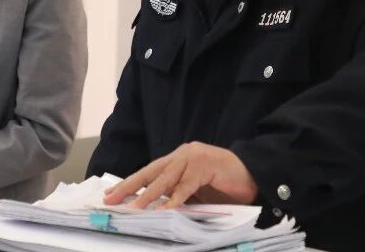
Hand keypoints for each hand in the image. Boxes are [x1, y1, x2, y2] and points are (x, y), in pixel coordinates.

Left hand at [103, 142, 257, 208]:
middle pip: (151, 172)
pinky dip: (176, 199)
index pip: (149, 171)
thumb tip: (151, 208)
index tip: (110, 195)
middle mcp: (183, 154)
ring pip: (166, 179)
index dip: (130, 183)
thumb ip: (176, 193)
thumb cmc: (224, 184)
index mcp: (178, 159)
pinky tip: (165, 209)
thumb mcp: (195, 190)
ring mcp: (194, 157)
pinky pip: (187, 186)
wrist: (254, 175)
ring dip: (148, 195)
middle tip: (111, 199)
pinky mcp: (206, 166)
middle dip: (129, 186)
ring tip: (133, 208)